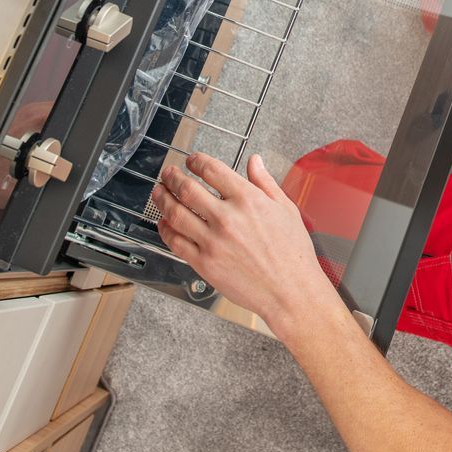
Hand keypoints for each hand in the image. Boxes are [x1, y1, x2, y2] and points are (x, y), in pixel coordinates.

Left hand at [152, 153, 344, 338]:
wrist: (291, 291)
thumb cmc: (292, 254)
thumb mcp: (286, 209)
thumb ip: (265, 182)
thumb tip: (254, 161)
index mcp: (248, 200)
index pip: (212, 170)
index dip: (196, 161)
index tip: (192, 160)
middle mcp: (227, 218)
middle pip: (187, 188)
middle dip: (172, 177)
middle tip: (168, 173)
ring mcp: (213, 242)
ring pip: (175, 213)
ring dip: (162, 199)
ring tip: (159, 193)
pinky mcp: (204, 264)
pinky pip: (176, 242)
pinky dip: (165, 230)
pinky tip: (164, 223)